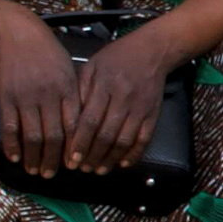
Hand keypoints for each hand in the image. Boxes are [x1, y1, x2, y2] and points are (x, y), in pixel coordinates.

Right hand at [0, 10, 81, 169]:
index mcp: (67, 89)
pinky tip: (15, 157)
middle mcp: (48, 95)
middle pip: (53, 136)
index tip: (75, 164)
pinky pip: (9, 127)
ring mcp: (25, 97)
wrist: (16, 32)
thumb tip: (80, 126)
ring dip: (34, 158)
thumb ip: (74, 95)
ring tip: (35, 171)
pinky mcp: (5, 96)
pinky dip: (12, 145)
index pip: (74, 126)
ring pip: (32, 136)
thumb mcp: (68, 69)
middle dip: (53, 160)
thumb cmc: (46, 51)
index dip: (74, 149)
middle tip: (51, 175)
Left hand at [59, 27, 180, 174]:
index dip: (79, 142)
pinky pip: (144, 139)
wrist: (152, 51)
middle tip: (81, 169)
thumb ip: (79, 90)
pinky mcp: (153, 114)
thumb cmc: (116, 58)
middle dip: (92, 156)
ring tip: (98, 170)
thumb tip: (69, 119)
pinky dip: (134, 154)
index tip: (70, 159)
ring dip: (110, 159)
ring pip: (124, 140)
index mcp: (104, 86)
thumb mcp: (92, 66)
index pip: (89, 121)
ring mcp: (140, 108)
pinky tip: (122, 164)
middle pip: (106, 135)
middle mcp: (123, 98)